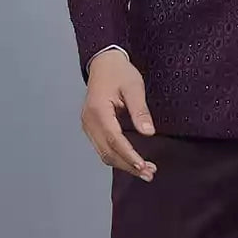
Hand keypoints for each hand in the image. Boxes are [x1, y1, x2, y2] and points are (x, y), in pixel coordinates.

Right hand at [82, 49, 157, 179]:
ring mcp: (88, 126)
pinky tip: (132, 162)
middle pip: (107, 152)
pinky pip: (102, 148)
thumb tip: (148, 133)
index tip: (144, 166)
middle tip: (149, 174)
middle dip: (128, 166)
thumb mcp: (134, 87)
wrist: (103, 63)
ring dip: (123, 164)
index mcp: (98, 111)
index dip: (129, 155)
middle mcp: (89, 121)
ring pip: (104, 153)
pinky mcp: (91, 127)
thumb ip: (140, 111)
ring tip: (144, 171)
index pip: (114, 140)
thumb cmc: (119, 72)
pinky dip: (117, 157)